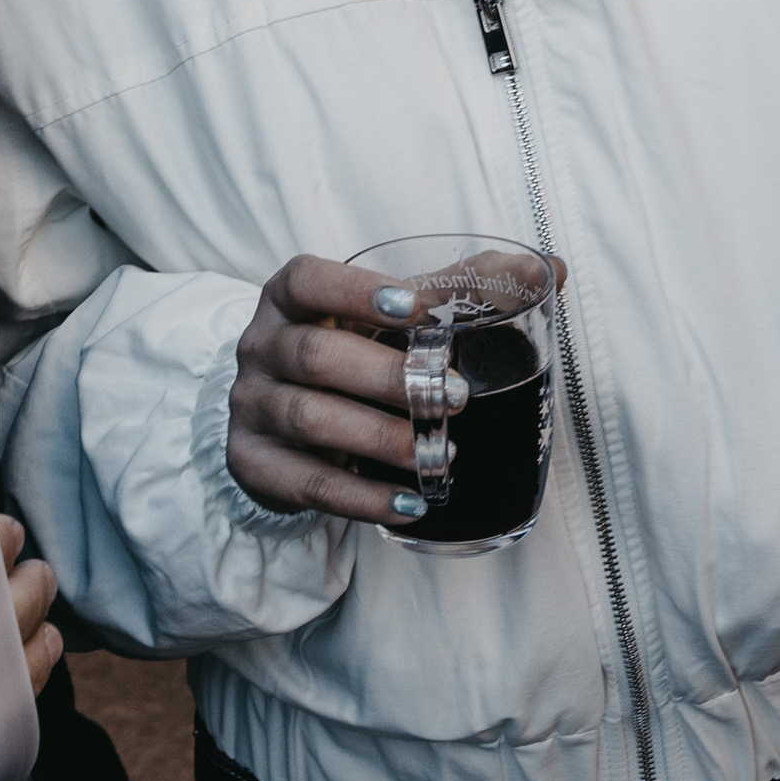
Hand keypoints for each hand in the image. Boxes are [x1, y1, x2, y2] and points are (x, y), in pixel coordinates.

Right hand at [227, 255, 446, 525]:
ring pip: (309, 419)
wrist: (276, 422)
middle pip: (314, 355)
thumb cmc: (342, 357)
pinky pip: (308, 483)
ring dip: (380, 438)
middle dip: (388, 377)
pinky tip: (409, 503)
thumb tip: (530, 277)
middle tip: (454, 395)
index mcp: (286, 300)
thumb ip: (439, 299)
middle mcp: (259, 347)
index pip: (306, 280)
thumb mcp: (373, 322)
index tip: (416, 308)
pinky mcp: (253, 463)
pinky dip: (363, 497)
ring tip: (439, 453)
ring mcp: (250, 406)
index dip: (357, 291)